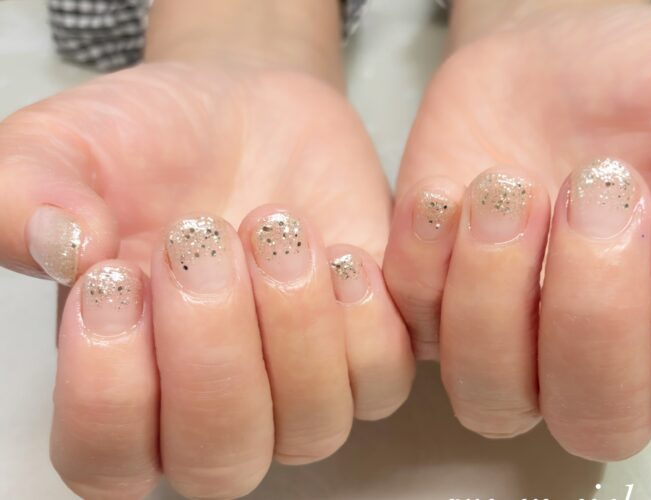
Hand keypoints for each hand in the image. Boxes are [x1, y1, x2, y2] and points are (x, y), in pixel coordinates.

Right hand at [0, 1, 413, 496]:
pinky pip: (384, 377)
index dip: (109, 394)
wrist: (244, 111)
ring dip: (295, 329)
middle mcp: (218, 401)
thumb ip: (26, 194)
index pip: (109, 461)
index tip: (113, 280)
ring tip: (271, 228)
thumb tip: (57, 246)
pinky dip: (367, 321)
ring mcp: (300, 378)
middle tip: (199, 242)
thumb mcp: (65, 149)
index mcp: (127, 378)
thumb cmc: (151, 143)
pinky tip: (341, 250)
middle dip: (213, 355)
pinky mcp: (369, 339)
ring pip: (313, 427)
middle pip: (222, 461)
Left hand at [384, 0, 650, 460]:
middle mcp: (592, 359)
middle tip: (599, 194)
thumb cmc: (647, 89)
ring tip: (512, 188)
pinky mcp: (431, 303)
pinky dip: (424, 259)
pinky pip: (412, 323)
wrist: (551, 58)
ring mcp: (505, 340)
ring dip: (495, 294)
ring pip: (490, 394)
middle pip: (598, 419)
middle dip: (595, 308)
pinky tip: (452, 191)